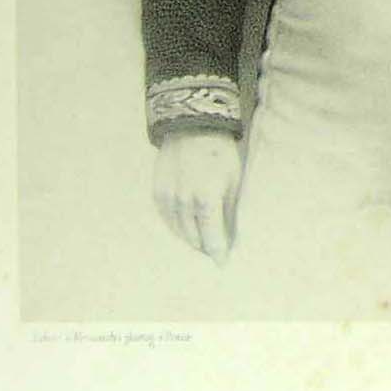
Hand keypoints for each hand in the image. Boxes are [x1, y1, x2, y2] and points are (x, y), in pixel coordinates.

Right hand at [152, 129, 241, 264]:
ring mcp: (168, 197)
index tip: (223, 263)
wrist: (192, 127)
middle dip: (205, 246)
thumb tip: (229, 238)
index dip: (218, 252)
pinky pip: (168, 219)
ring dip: (191, 239)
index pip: (212, 237)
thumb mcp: (232, 181)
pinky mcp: (158, 193)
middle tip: (214, 251)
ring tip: (203, 241)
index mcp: (207, 197)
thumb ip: (228, 212)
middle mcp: (184, 200)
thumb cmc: (220, 153)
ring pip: (179, 231)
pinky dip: (178, 226)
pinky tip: (188, 227)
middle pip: (194, 238)